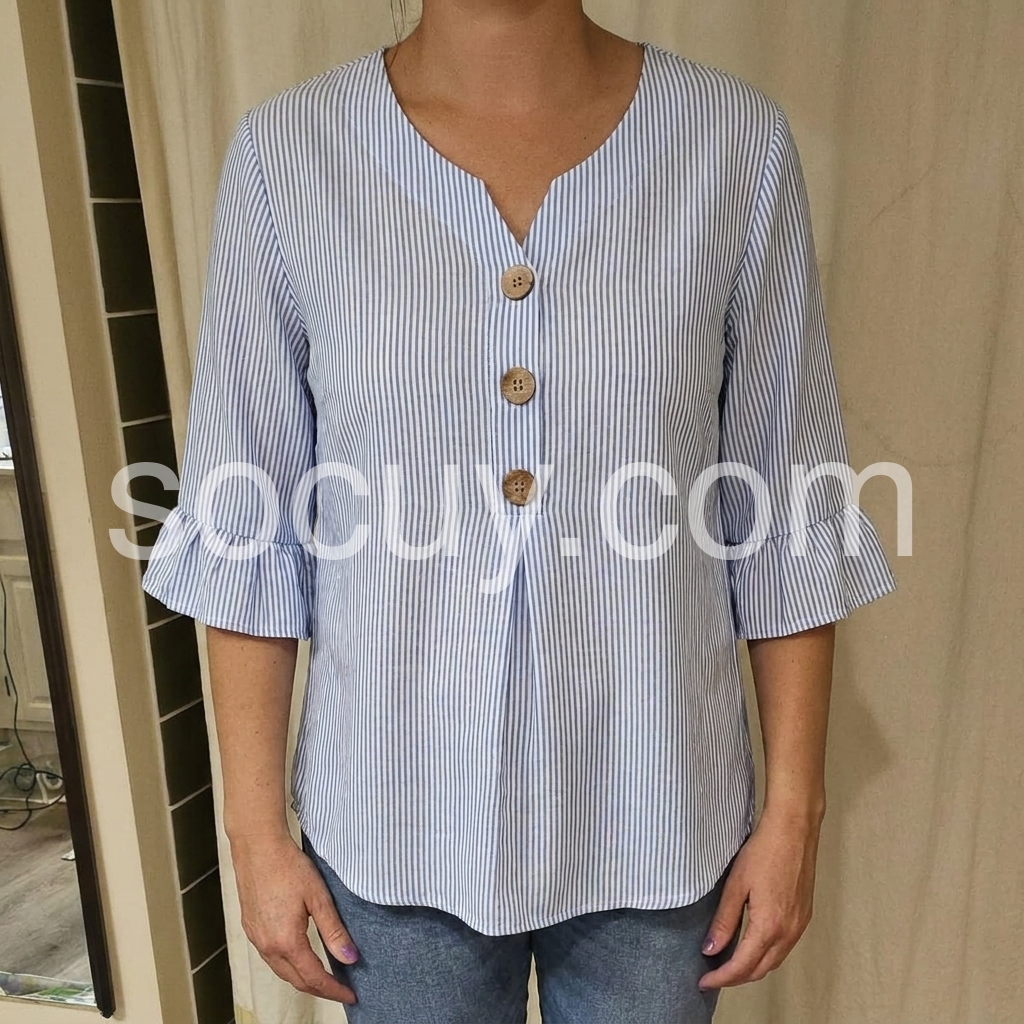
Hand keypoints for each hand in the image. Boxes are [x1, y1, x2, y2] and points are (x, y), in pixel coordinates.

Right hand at [230, 830, 357, 1004]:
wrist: (257, 847)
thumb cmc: (288, 866)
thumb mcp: (318, 897)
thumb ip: (334, 931)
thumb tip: (350, 958)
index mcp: (286, 941)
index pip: (314, 978)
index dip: (334, 990)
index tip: (351, 995)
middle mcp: (267, 946)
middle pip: (296, 980)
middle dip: (320, 989)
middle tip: (341, 989)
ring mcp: (256, 938)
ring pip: (282, 971)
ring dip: (303, 979)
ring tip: (324, 978)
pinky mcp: (251, 929)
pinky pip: (270, 958)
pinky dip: (288, 966)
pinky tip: (299, 958)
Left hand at [697, 806, 821, 989]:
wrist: (794, 830)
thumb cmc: (764, 851)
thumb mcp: (736, 885)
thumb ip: (724, 920)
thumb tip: (710, 949)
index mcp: (769, 927)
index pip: (742, 966)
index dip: (721, 978)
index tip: (704, 982)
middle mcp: (788, 932)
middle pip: (760, 969)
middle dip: (735, 978)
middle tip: (712, 976)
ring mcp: (799, 925)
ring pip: (774, 961)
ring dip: (752, 968)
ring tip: (728, 964)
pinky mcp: (804, 916)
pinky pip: (784, 947)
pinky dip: (766, 955)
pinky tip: (752, 946)